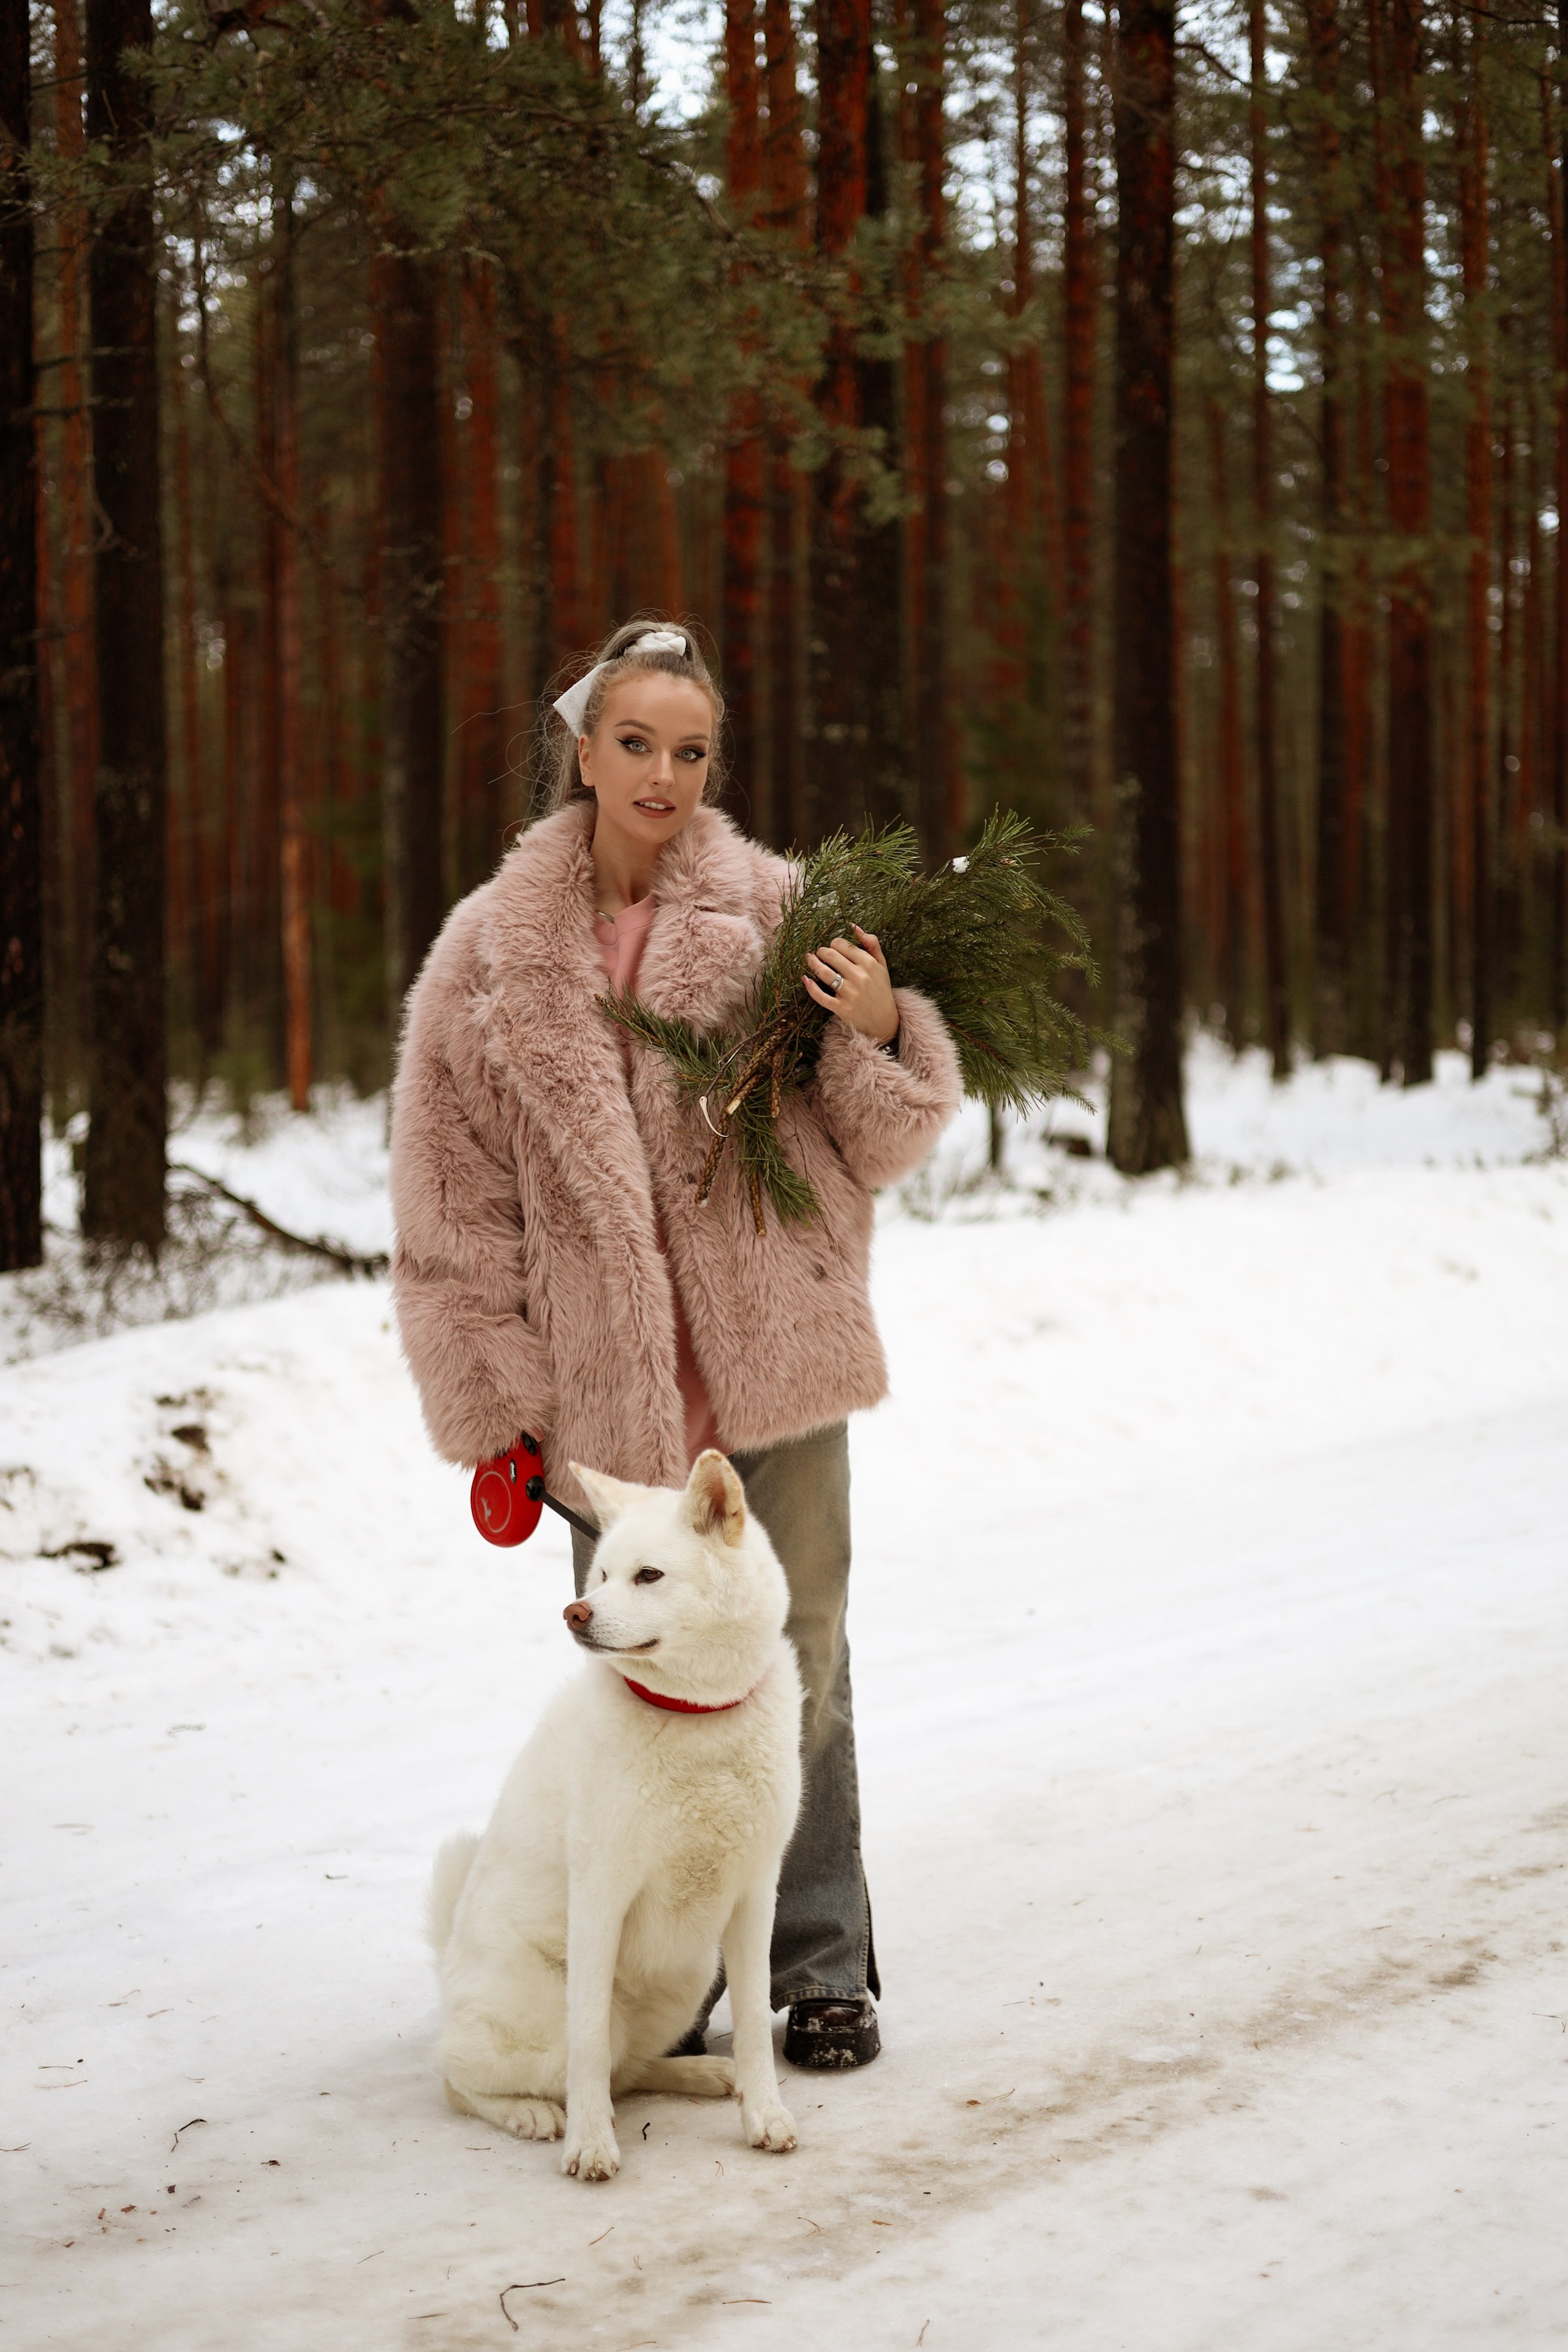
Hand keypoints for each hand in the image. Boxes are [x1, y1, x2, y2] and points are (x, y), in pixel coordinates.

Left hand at [804, 926, 898, 1045]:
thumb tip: (853, 926)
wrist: (884, 1021)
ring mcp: (849, 993)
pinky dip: (810, 987)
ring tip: (809, 959)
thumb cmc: (880, 989)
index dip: (834, 943)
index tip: (833, 948)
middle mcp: (859, 977)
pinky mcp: (841, 1008)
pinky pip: (820, 996)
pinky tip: (805, 979)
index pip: (842, 944)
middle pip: (830, 955)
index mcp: (868, 963)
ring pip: (823, 972)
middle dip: (822, 951)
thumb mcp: (881, 964)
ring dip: (812, 963)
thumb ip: (871, 943)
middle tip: (820, 953)